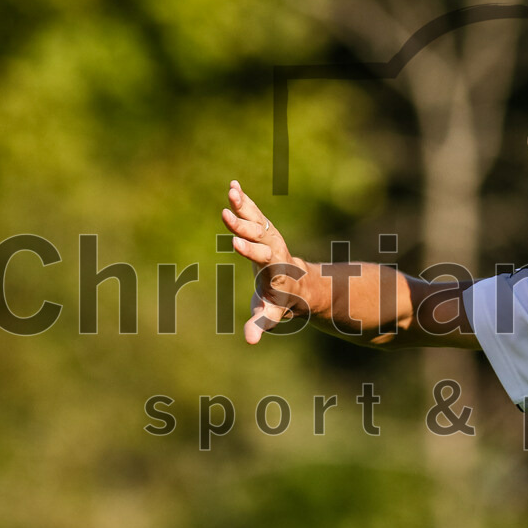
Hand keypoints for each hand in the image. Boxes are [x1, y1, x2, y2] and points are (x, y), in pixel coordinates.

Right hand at [221, 180, 307, 344]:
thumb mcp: (272, 315)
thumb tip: (250, 341)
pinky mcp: (264, 230)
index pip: (265, 259)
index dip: (252, 251)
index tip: (235, 242)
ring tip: (231, 191)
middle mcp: (275, 252)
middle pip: (262, 237)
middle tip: (227, 214)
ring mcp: (271, 239)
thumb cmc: (281, 303)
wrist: (300, 285)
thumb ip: (261, 324)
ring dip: (245, 206)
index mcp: (276, 272)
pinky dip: (244, 201)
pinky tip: (232, 185)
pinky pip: (254, 214)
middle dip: (245, 227)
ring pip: (259, 221)